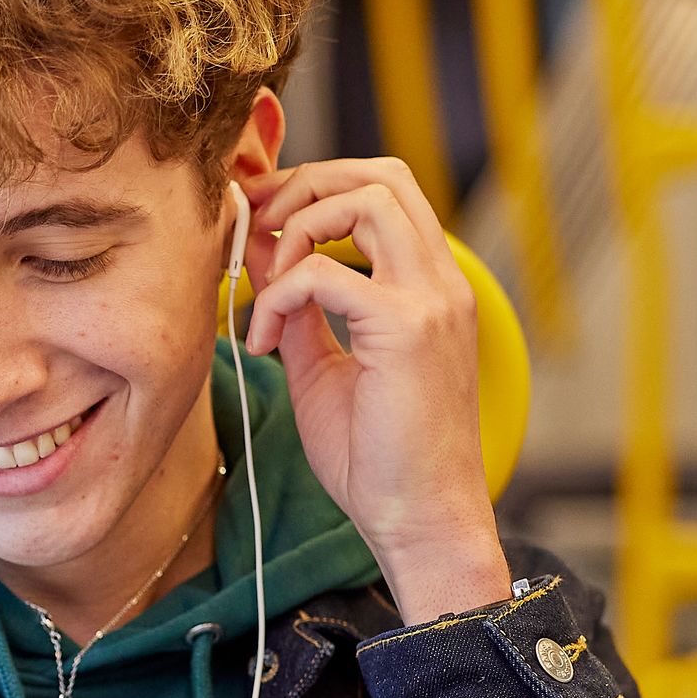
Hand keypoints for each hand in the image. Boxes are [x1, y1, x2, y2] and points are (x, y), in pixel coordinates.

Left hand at [239, 157, 512, 621]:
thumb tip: (262, 256)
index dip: (317, 187)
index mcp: (429, 287)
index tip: (262, 220)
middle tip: (256, 229)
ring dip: (298, 228)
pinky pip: (324, 273)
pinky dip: (278, 296)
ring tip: (266, 288)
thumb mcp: (323, 367)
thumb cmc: (378, 459)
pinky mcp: (407, 329)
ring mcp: (431, 301)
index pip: (385, 191)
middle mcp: (440, 282)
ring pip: (367, 199)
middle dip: (306, 185)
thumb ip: (299, 308)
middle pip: (381, 176)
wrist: (420, 521)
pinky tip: (263, 342)